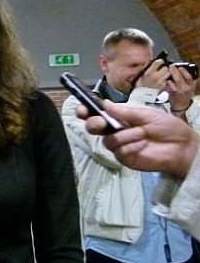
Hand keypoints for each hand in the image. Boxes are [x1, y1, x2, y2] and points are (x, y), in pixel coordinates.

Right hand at [77, 100, 198, 178]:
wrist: (181, 146)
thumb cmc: (167, 127)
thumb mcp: (146, 114)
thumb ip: (124, 111)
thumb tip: (104, 104)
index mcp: (118, 117)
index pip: (96, 113)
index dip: (85, 111)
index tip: (82, 110)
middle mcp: (114, 131)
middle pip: (92, 128)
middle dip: (94, 124)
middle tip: (101, 123)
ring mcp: (118, 146)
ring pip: (108, 140)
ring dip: (125, 136)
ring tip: (142, 135)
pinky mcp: (124, 158)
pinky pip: (120, 152)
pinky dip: (132, 146)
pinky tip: (143, 145)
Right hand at [135, 58, 169, 89]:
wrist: (142, 94)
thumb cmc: (141, 83)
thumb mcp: (141, 73)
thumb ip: (147, 66)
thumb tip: (153, 60)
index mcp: (148, 73)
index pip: (158, 62)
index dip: (160, 61)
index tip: (160, 62)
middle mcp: (155, 77)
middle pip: (166, 68)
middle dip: (164, 68)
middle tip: (161, 69)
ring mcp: (160, 82)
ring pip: (169, 73)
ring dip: (166, 73)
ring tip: (162, 74)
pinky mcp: (164, 86)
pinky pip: (168, 80)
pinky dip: (166, 79)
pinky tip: (162, 80)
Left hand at [166, 65, 195, 113]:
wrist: (181, 106)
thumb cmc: (184, 96)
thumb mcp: (189, 88)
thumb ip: (187, 81)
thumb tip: (183, 72)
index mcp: (191, 86)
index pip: (189, 77)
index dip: (184, 71)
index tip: (180, 67)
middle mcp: (187, 88)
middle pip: (182, 77)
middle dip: (176, 70)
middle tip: (171, 66)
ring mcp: (181, 90)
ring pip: (177, 80)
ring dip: (172, 74)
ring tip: (169, 69)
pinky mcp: (174, 93)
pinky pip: (171, 85)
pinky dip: (169, 81)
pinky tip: (167, 79)